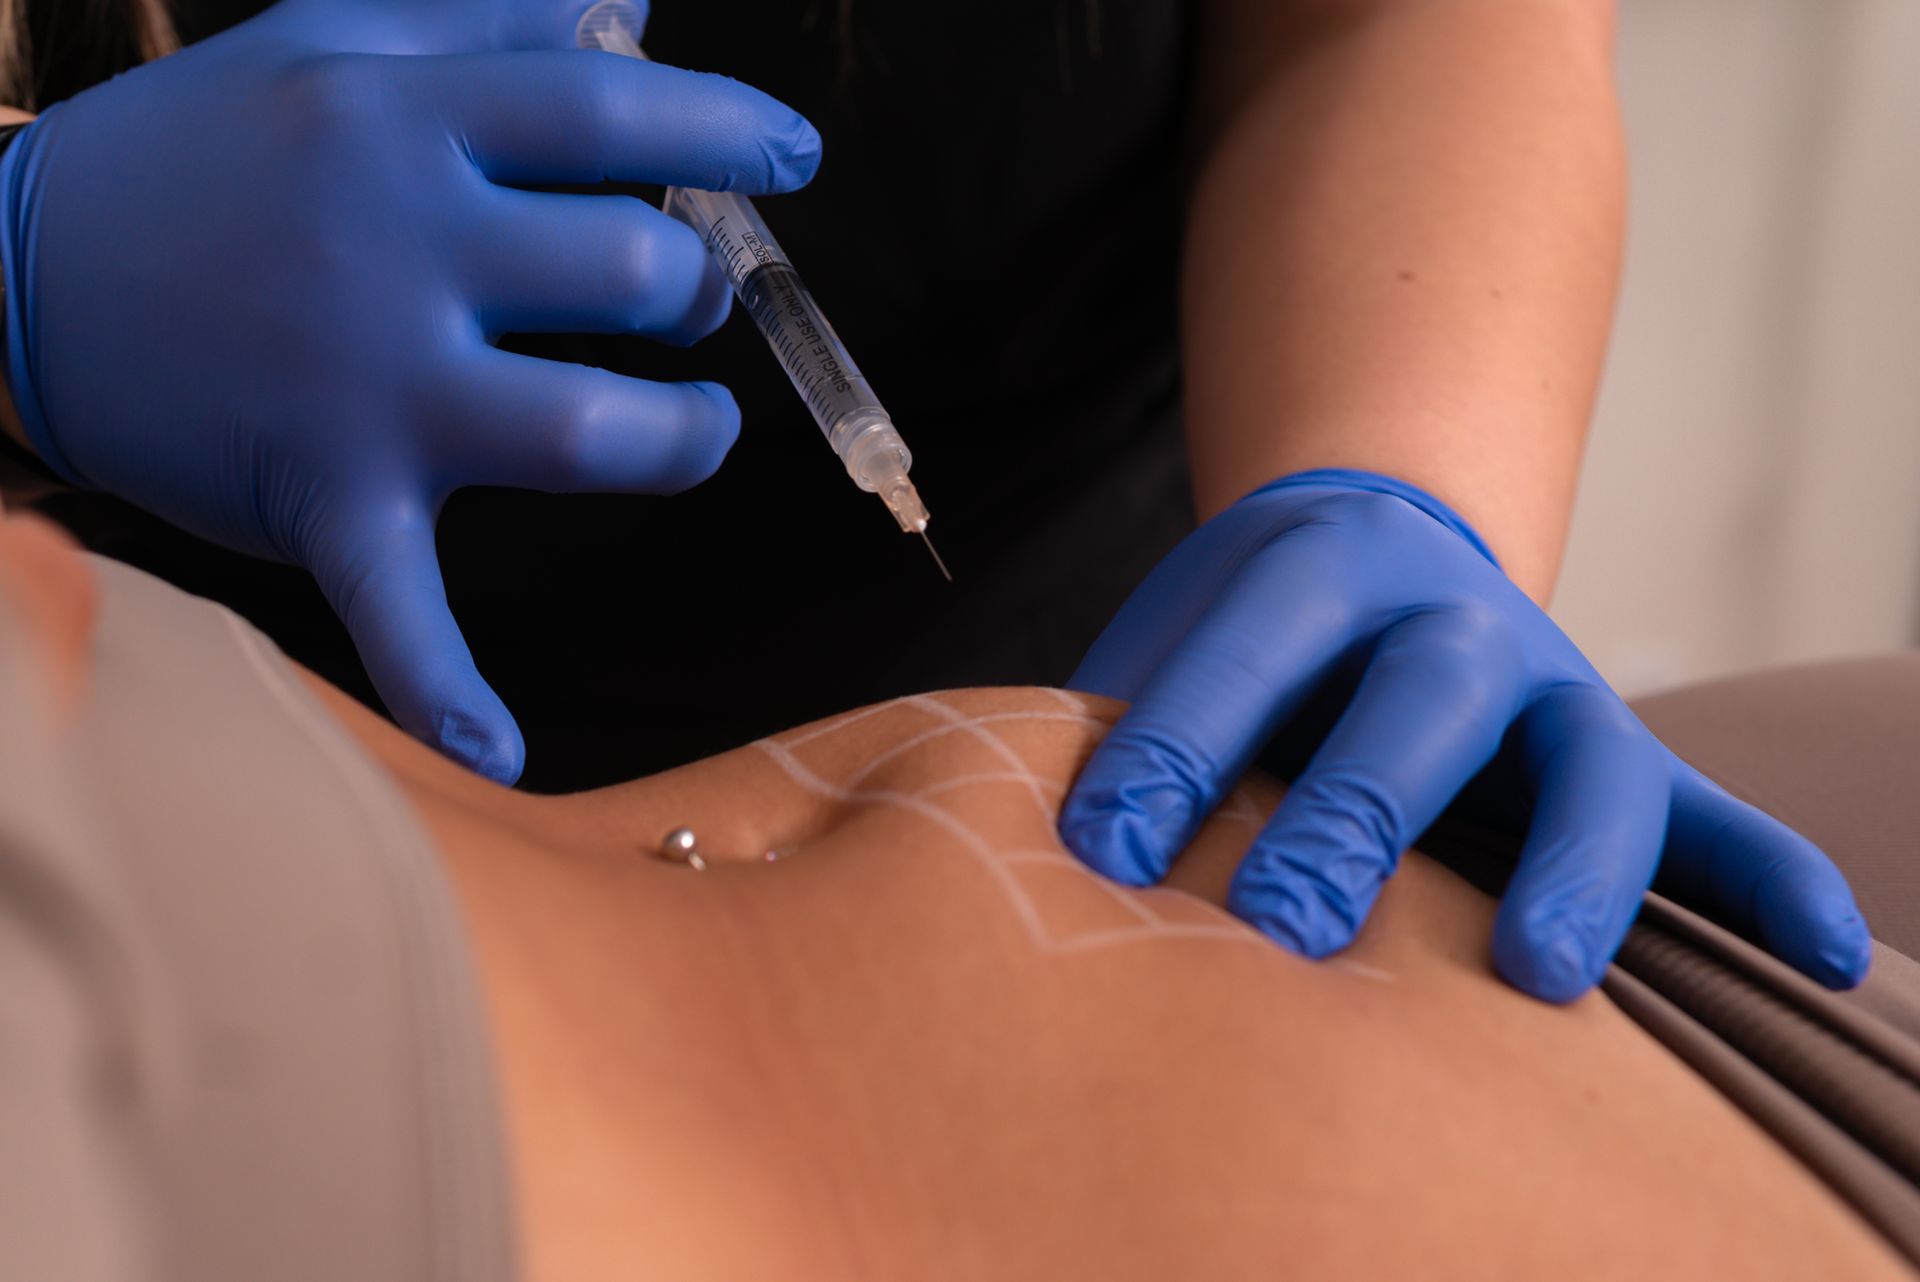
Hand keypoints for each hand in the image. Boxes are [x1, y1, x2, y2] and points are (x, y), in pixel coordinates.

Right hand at [0, 0, 819, 782]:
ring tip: (692, 427)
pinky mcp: (326, 497)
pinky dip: (447, 686)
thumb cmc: (194, 154)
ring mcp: (365, 384)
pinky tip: (500, 752)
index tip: (793, 153)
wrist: (5, 272)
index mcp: (402, 121)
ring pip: (590, 432)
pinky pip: (399, 608)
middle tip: (682, 300)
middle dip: (696, 290)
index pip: (611, 110)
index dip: (727, 128)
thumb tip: (628, 4)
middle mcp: (395, 247)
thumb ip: (481, 18)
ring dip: (682, 439)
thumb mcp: (326, 42)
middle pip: (630, 270)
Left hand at [1058, 468, 1869, 1000]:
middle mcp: (1450, 618)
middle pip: (1416, 705)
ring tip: (1543, 971)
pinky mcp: (1613, 744)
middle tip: (1282, 925)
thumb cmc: (1244, 632)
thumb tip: (1012, 827)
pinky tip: (1829, 954)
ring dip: (1574, 861)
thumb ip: (1114, 713)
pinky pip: (1704, 812)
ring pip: (1584, 760)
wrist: (1367, 551)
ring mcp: (1546, 681)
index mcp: (1319, 567)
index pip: (1249, 645)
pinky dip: (1769, 877)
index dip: (1176, 739)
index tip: (1103, 850)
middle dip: (1352, 812)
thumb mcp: (1173, 634)